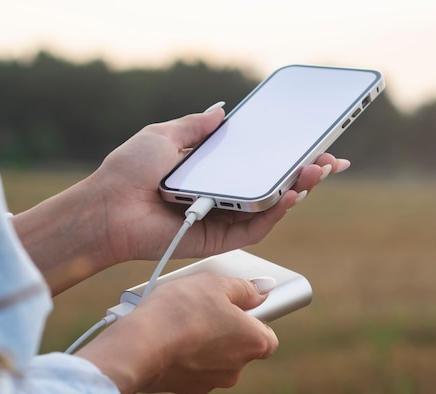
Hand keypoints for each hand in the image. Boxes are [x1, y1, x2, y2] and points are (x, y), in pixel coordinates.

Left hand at [13, 105, 349, 293]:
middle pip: (273, 186)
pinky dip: (277, 213)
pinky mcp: (219, 239)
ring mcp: (224, 218)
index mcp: (213, 171)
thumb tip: (221, 112)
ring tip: (316, 171)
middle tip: (328, 159)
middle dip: (306, 173)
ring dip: (299, 189)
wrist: (107, 207)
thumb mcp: (163, 135)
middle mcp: (224, 195)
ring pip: (271, 208)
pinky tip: (290, 194)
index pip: (260, 162)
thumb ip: (194, 126)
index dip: (289, 154)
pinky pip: (256, 228)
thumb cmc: (128, 172)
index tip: (314, 142)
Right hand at [76, 273, 278, 393]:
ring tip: (180, 319)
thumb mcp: (215, 284)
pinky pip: (191, 366)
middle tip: (204, 306)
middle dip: (224, 327)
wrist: (139, 345)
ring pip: (213, 356)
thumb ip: (243, 288)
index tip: (237, 305)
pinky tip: (168, 336)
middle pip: (238, 345)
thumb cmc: (180, 311)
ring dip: (202, 340)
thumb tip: (261, 291)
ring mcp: (211, 381)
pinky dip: (184, 353)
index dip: (253, 318)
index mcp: (254, 342)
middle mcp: (237, 368)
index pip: (267, 334)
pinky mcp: (186, 388)